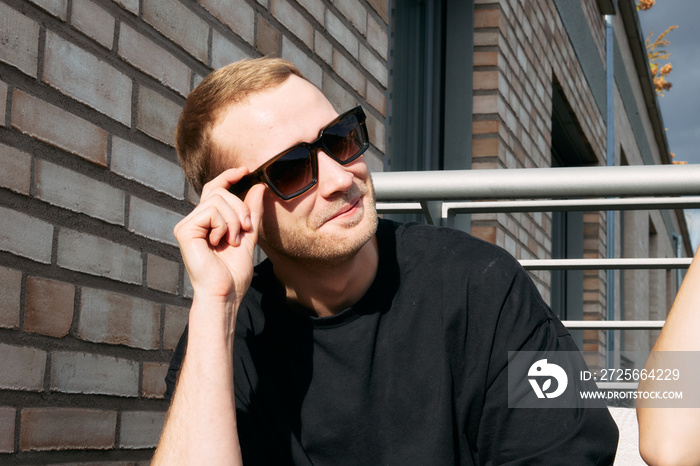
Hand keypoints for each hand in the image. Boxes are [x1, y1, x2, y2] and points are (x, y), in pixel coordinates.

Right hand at [174, 168, 264, 306]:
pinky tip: (219, 242)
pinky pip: (210, 211)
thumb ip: (251, 212)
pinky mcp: (184, 230)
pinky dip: (223, 225)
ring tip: (233, 240)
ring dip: (233, 219)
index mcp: (208, 221)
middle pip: (219, 191)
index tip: (245, 170)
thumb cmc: (234, 272)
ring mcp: (187, 224)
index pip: (214, 188)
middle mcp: (194, 220)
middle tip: (245, 228)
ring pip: (217, 199)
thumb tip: (258, 186)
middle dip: (240, 207)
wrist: (225, 293)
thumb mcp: (248, 235)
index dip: (228, 176)